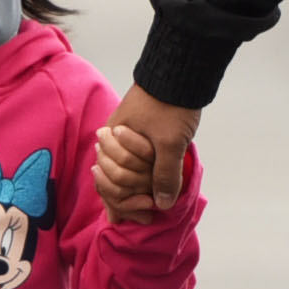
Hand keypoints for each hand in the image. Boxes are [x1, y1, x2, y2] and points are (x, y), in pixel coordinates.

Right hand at [94, 86, 203, 220]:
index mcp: (114, 141)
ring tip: (145, 210)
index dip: (126, 202)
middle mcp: (112, 141)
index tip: (148, 211)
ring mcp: (122, 139)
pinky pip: (129, 165)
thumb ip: (165, 174)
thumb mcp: (170, 143)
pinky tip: (143, 196)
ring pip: (118, 174)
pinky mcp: (135, 137)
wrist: (178, 73)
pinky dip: (135, 182)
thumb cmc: (170, 105)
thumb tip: (162, 205)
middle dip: (127, 199)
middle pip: (111, 180)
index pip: (110, 182)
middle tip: (147, 215)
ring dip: (130, 193)